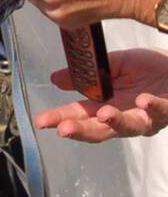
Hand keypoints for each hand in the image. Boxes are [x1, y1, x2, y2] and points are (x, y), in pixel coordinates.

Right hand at [35, 49, 167, 141]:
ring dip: (117, 121)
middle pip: (101, 130)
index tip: (41, 121)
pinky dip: (151, 106)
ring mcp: (147, 117)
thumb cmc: (150, 68)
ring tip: (105, 114)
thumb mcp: (115, 66)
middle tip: (65, 129)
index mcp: (108, 106)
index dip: (60, 119)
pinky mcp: (167, 109)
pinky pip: (160, 110)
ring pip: (131, 126)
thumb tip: (55, 79)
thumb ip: (88, 75)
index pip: (79, 115)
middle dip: (82, 130)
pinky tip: (142, 100)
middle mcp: (126, 117)